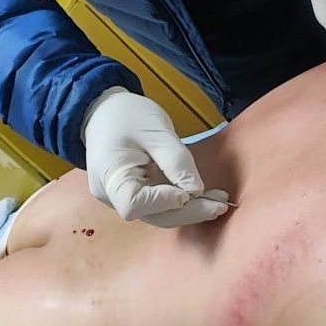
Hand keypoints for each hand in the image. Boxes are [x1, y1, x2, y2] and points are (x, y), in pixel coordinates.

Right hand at [82, 87, 230, 226]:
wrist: (104, 110)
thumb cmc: (126, 114)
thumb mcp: (155, 129)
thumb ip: (176, 161)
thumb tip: (196, 192)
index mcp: (110, 175)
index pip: (134, 204)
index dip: (163, 202)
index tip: (187, 191)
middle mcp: (111, 195)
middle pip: (152, 215)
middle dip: (188, 212)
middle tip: (220, 204)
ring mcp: (121, 198)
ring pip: (158, 214)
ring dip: (189, 209)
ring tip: (218, 200)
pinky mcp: (134, 194)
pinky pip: (158, 205)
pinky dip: (181, 202)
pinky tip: (203, 196)